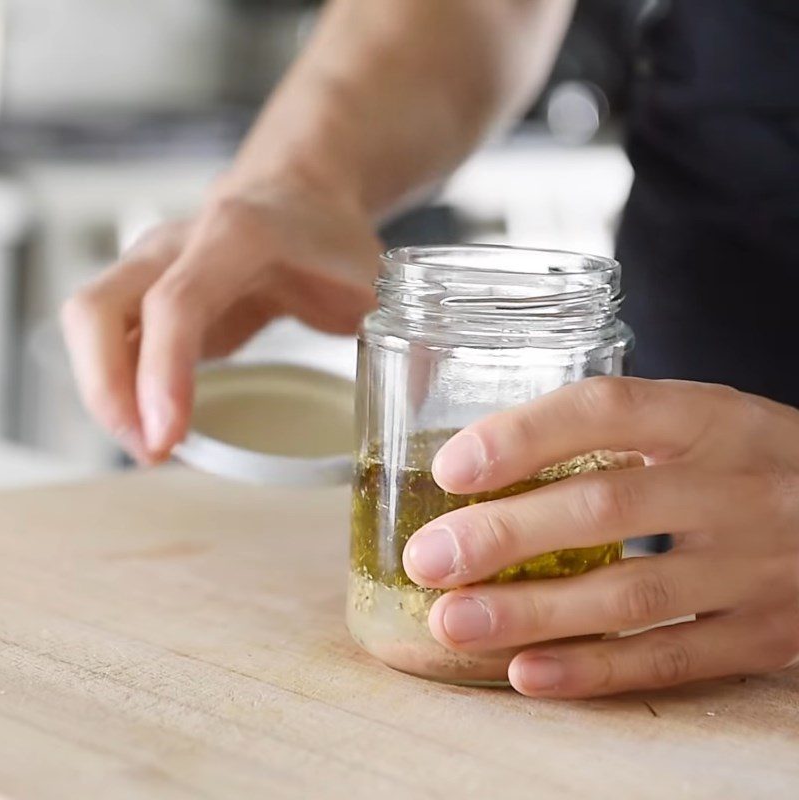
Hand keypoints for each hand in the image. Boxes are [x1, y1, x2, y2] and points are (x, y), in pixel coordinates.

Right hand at [61, 174, 380, 462]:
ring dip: (103, 394)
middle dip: (108, 392)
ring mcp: (150, 264)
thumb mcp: (373, 282)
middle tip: (152, 453)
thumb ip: (397, 338)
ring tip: (152, 449)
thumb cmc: (330, 237)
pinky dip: (113, 385)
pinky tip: (149, 425)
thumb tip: (419, 409)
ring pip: (87, 324)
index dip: (164, 373)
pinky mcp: (144, 292)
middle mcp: (175, 244)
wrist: (299, 192)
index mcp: (236, 235)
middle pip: (96, 311)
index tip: (168, 438)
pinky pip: (104, 338)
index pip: (176, 305)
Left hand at [402, 377, 798, 696]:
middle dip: (506, 536)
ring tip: (454, 621)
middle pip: (607, 507)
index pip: (606, 409)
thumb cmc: (752, 461)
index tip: (452, 468)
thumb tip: (492, 464)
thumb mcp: (702, 422)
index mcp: (712, 417)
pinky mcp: (769, 634)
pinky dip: (594, 669)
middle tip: (429, 558)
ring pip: (632, 595)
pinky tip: (527, 672)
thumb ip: (618, 434)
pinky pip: (674, 658)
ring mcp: (759, 565)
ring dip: (532, 612)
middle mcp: (738, 485)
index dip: (523, 436)